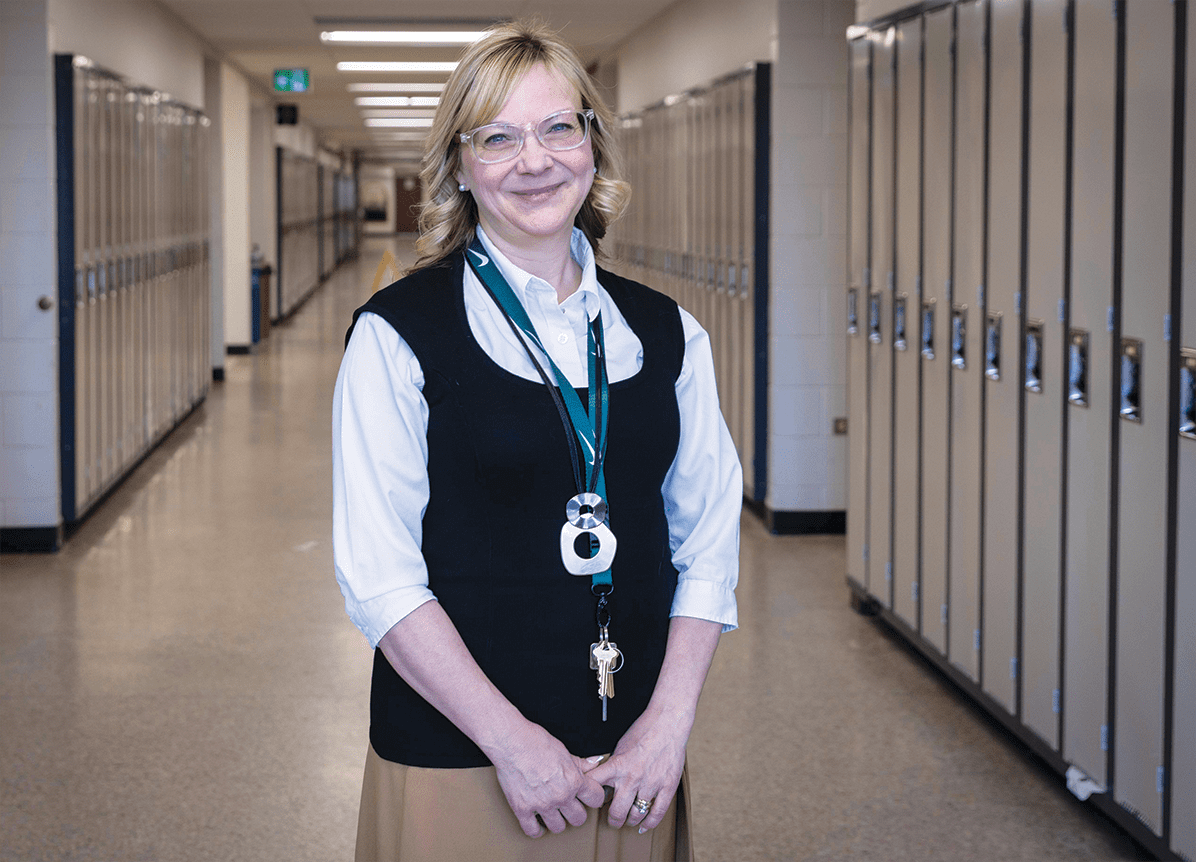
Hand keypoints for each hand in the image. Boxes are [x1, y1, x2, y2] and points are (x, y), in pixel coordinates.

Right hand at [488, 722, 606, 837]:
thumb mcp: (564, 750)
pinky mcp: (522, 809)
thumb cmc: (536, 742)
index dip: (593, 797)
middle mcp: (561, 796)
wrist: (511, 742)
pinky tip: (537, 823)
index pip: (596, 799)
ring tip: (553, 813)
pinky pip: (533, 830)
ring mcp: (541, 805)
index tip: (588, 797)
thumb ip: (580, 762)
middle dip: (576, 812)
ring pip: (558, 827)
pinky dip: (536, 830)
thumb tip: (594, 762)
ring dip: (557, 821)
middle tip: (570, 806)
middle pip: (579, 818)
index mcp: (574, 780)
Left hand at [586, 708, 688, 832]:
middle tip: (612, 819)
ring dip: (630, 820)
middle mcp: (632, 778)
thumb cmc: (644, 730)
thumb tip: (601, 779)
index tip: (589, 800)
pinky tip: (645, 826)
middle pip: (616, 811)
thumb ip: (612, 765)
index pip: (593, 787)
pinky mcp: (667, 786)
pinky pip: (658, 812)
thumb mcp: (620, 746)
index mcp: (617, 766)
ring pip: (636, 814)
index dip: (588, 796)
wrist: (668, 722)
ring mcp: (651, 784)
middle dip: (612, 819)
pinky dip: (650, 823)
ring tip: (629, 819)